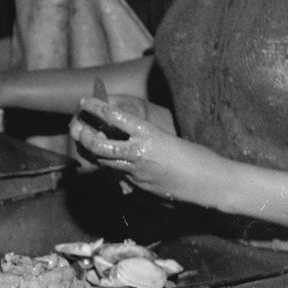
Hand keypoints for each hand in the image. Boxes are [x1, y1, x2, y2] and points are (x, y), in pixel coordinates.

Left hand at [69, 95, 217, 202]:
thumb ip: (144, 137)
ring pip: (102, 161)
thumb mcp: (168, 139)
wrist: (210, 183)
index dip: (96, 108)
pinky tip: (108, 160)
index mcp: (149, 134)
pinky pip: (115, 174)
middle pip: (97, 144)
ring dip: (90, 151)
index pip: (115, 116)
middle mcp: (139, 152)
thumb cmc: (197, 157)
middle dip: (83, 135)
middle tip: (77, 126)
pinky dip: (108, 166)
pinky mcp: (138, 187)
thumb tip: (125, 135)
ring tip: (86, 140)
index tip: (85, 101)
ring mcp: (136, 172)